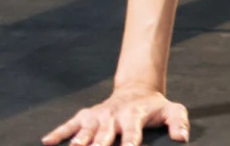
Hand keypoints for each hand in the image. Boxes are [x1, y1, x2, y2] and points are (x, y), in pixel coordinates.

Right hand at [44, 84, 188, 145]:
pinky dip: (58, 133)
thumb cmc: (154, 107)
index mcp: (134, 116)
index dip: (130, 142)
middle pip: (103, 136)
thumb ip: (178, 123)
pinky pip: (70, 125)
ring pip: (84, 133)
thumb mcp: (172, 110)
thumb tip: (182, 138)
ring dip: (77, 143)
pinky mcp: (86, 116)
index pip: (131, 133)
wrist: (137, 90)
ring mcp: (98, 117)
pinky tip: (47, 142)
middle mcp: (113, 117)